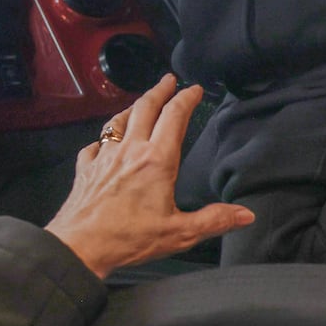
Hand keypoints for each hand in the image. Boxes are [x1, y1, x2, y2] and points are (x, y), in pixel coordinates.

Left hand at [43, 75, 253, 278]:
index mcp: (156, 160)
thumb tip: (245, 215)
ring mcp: (104, 155)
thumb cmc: (129, 239)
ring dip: (132, 107)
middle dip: (160, 90)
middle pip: (146, 107)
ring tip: (140, 103)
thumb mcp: (179, 233)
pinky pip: (95, 144)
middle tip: (168, 80)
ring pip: (119, 120)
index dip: (186, 98)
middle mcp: (130, 149)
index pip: (175, 116)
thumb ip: (214, 220)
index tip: (194, 89)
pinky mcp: (86, 167)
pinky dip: (104, 138)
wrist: (80, 245)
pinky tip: (105, 142)